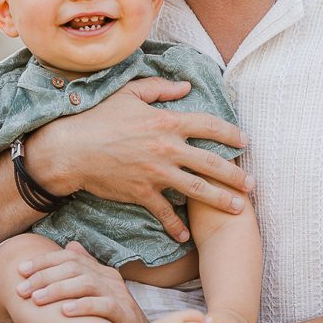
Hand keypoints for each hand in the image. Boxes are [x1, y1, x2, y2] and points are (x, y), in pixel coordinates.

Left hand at [16, 241, 148, 322]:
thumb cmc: (110, 319)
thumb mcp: (97, 291)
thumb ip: (84, 269)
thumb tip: (70, 244)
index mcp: (100, 271)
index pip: (70, 257)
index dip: (44, 261)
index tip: (20, 271)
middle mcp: (109, 279)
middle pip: (74, 267)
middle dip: (44, 277)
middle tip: (22, 290)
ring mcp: (118, 295)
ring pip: (86, 283)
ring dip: (58, 290)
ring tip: (37, 300)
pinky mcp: (124, 314)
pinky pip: (104, 306)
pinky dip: (83, 307)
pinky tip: (64, 312)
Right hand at [31, 78, 251, 242]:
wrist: (71, 148)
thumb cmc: (98, 116)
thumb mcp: (130, 93)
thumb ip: (161, 89)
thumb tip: (185, 86)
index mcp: (167, 121)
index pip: (209, 126)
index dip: (231, 134)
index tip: (245, 141)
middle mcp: (167, 148)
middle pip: (211, 163)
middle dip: (235, 175)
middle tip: (252, 184)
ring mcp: (156, 172)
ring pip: (197, 189)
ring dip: (220, 200)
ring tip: (238, 208)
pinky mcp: (142, 192)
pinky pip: (164, 212)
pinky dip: (175, 226)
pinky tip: (186, 236)